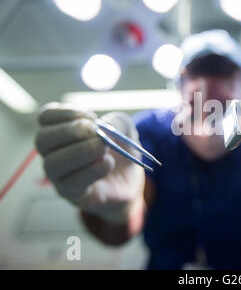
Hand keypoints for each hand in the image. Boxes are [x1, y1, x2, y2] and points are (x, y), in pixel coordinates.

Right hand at [35, 103, 144, 223]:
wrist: (130, 179)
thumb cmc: (119, 149)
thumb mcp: (123, 129)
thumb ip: (116, 122)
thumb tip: (102, 126)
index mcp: (60, 130)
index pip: (45, 117)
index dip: (66, 113)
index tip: (92, 116)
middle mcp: (52, 153)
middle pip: (42, 140)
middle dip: (70, 132)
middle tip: (95, 132)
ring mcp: (59, 175)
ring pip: (52, 164)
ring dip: (81, 151)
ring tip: (103, 147)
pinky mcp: (72, 194)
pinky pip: (71, 183)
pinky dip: (92, 170)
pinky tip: (108, 163)